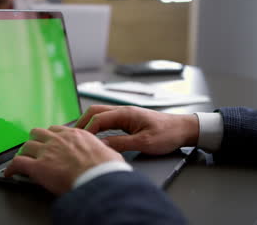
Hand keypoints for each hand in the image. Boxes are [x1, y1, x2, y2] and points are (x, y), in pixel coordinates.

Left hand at [4, 125, 122, 194]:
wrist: (98, 179)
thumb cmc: (106, 170)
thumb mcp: (110, 153)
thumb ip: (103, 150)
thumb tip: (109, 154)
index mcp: (76, 135)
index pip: (57, 130)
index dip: (51, 136)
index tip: (50, 141)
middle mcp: (59, 140)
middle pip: (39, 133)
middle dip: (36, 140)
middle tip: (35, 148)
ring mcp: (47, 152)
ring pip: (26, 145)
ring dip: (24, 152)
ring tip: (23, 159)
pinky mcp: (38, 167)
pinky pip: (18, 163)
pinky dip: (12, 168)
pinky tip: (10, 173)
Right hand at [75, 105, 198, 154]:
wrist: (183, 129)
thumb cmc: (167, 134)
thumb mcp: (144, 142)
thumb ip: (121, 143)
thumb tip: (101, 146)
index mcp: (125, 113)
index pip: (98, 118)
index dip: (87, 130)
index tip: (80, 142)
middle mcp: (123, 111)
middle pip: (95, 112)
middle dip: (82, 122)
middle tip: (72, 136)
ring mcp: (125, 115)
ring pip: (100, 115)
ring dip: (89, 123)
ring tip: (79, 136)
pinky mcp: (128, 120)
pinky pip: (107, 120)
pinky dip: (97, 126)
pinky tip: (95, 135)